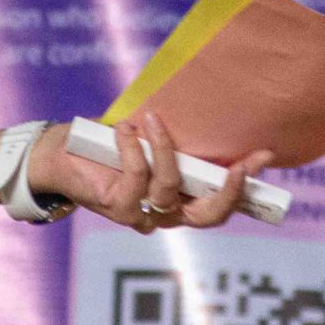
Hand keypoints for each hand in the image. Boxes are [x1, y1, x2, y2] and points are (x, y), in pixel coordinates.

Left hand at [29, 112, 272, 233]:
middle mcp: (166, 212)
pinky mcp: (118, 208)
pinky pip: (137, 178)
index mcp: (181, 197)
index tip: (264, 155)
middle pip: (209, 215)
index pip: (221, 201)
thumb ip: (179, 134)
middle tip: (240, 164)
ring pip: (170, 189)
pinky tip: (125, 130)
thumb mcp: (151, 135)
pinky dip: (134, 149)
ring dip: (165, 151)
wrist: (59, 153)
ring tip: (153, 120)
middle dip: (230, 190)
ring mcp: (142, 214)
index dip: (245, 185)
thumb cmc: (109, 141)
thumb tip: (212, 109)